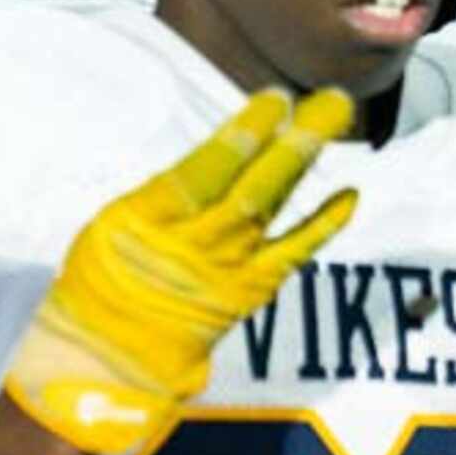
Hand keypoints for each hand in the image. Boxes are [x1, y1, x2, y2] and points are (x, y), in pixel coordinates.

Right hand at [4, 87, 354, 454]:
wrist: (109, 355)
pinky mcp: (250, 291)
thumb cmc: (105, 276)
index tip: (275, 98)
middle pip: (254, 185)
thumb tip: (222, 149)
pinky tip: (350, 196)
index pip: (207, 169)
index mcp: (154, 217)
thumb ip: (167, 189)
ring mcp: (229, 268)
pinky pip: (294, 255)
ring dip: (306, 160)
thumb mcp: (114, 222)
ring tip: (338, 118)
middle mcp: (198, 241)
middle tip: (332, 100)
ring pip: (274, 206)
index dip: (246, 134)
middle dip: (295, 141)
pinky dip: (323, 226)